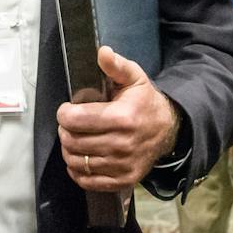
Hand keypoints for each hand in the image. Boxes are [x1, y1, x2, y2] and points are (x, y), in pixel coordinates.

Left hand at [57, 47, 177, 190]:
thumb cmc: (144, 102)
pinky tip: (81, 157)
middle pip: (72, 141)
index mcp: (122, 117)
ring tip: (75, 138)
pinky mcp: (123, 180)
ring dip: (69, 150)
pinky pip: (87, 181)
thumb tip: (102, 52)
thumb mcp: (134, 78)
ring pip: (76, 162)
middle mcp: (122, 144)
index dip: (64, 113)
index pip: (75, 120)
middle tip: (70, 124)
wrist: (168, 130)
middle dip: (65, 130)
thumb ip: (115, 66)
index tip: (68, 109)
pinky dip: (77, 170)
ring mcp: (122, 165)